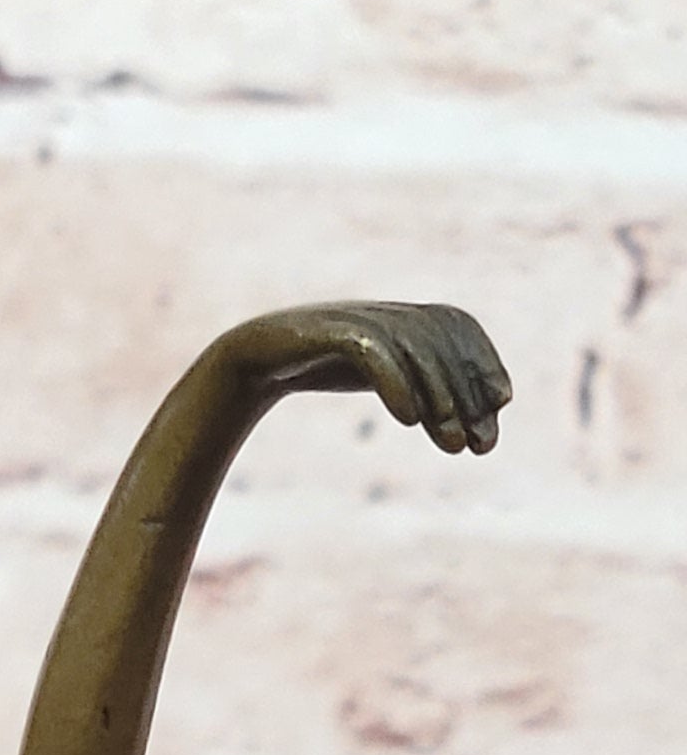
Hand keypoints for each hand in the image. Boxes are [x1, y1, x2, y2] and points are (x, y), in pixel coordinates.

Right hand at [227, 300, 510, 452]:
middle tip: (480, 446)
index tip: (500, 407)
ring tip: (453, 445)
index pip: (457, 325)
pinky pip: (372, 351)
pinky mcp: (329, 330)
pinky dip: (395, 382)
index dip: (484, 362)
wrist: (253, 357)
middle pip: (441, 340)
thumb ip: (424, 394)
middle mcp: (386, 309)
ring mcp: (357, 316)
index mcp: (402, 312)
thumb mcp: (381, 377)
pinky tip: (409, 420)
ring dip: (440, 397)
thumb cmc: (321, 365)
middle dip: (466, 393)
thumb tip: (474, 436)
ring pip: (414, 346)